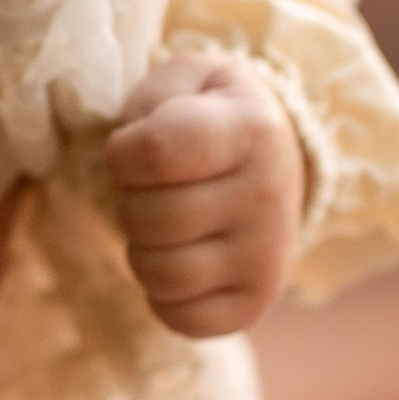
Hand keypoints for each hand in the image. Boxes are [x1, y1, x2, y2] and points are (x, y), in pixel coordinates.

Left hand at [107, 53, 305, 337]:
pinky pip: (181, 320)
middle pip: (149, 219)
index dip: (122, 153)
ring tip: (163, 223)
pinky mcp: (256, 302)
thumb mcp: (190, 79)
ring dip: (141, 248)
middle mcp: (268, 196)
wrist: (277, 163)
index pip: (153, 153)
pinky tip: (179, 259)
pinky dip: (162, 296)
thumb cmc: (213, 117)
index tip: (132, 149)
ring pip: (160, 273)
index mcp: (251, 129)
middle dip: (129, 200)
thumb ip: (154, 94)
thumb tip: (136, 143)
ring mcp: (266, 256)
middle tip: (150, 189)